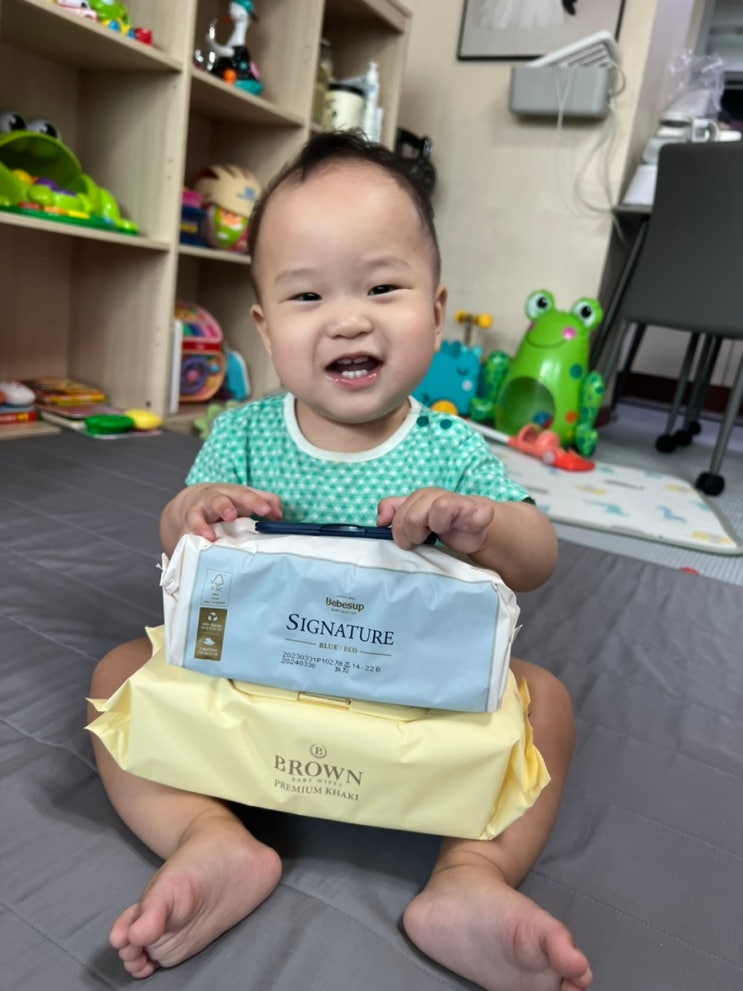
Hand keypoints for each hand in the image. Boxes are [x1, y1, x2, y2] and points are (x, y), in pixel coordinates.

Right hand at [162, 483, 281, 550]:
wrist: (193, 502)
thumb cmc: (228, 502)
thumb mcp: (246, 499)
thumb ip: (266, 503)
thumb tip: (280, 516)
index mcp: (232, 494)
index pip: (244, 494)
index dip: (255, 501)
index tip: (266, 511)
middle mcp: (213, 500)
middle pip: (219, 500)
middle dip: (225, 507)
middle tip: (231, 516)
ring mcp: (197, 512)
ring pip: (196, 515)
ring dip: (202, 525)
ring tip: (210, 536)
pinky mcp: (185, 526)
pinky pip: (185, 533)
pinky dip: (189, 539)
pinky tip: (195, 547)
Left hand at [377, 488, 494, 554]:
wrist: (471, 525)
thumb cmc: (439, 521)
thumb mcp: (412, 515)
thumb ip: (393, 511)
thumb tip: (380, 520)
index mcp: (420, 497)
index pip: (399, 514)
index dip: (398, 529)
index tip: (406, 539)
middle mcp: (438, 496)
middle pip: (413, 516)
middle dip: (414, 534)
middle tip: (422, 539)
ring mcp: (459, 503)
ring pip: (440, 507)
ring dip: (438, 526)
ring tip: (441, 532)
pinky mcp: (481, 512)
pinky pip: (480, 512)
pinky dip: (475, 518)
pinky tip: (470, 525)